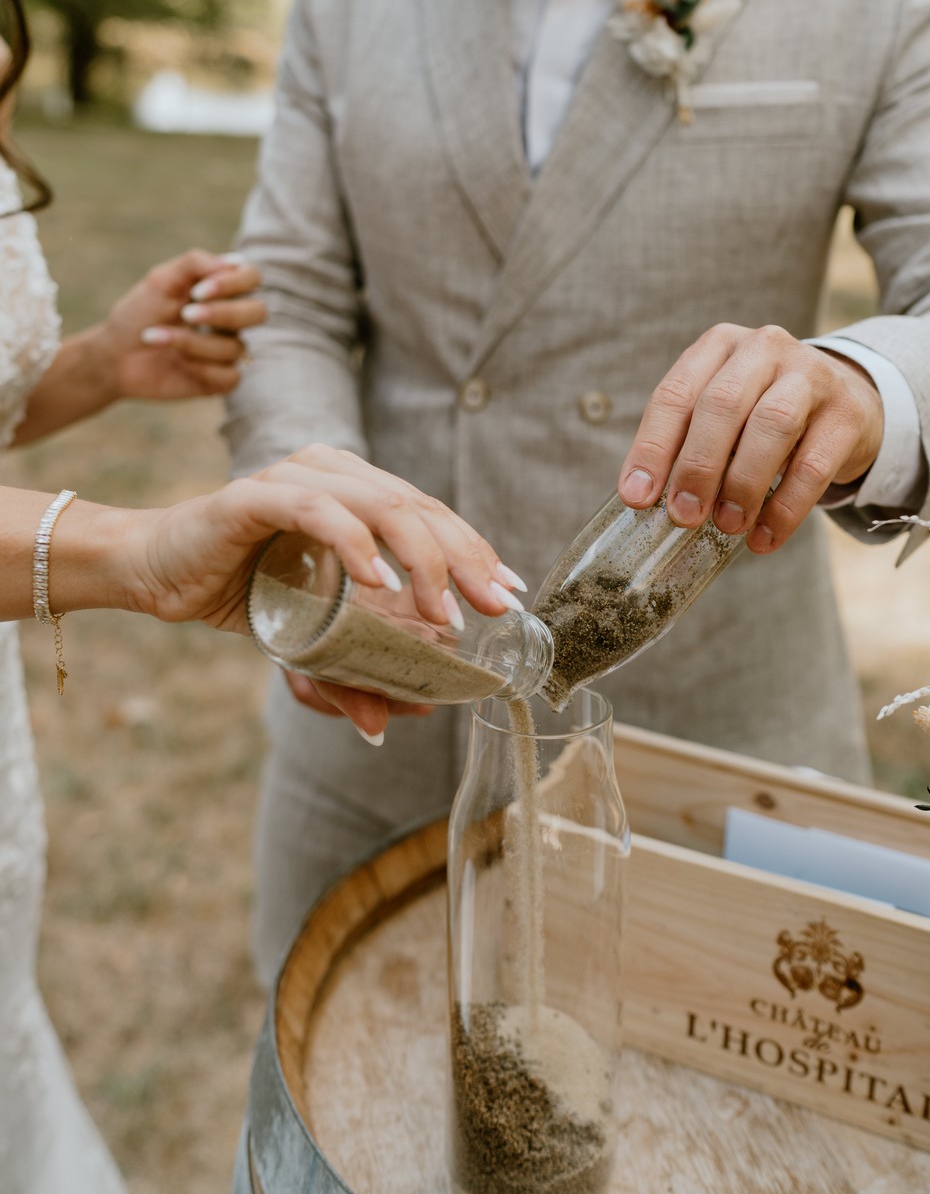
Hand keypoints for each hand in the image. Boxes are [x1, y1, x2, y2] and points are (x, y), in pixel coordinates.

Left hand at [98, 249, 265, 400]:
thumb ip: (195, 264)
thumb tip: (235, 262)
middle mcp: (230, 321)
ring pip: (234, 347)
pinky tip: (178, 365)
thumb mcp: (160, 281)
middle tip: (186, 314)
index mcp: (220, 292)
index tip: (197, 291)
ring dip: (191, 342)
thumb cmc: (138, 314)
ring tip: (155, 337)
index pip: (251, 278)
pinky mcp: (219, 380)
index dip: (232, 284)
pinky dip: (200, 368)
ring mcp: (226, 351)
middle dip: (223, 313)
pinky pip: (229, 375)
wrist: (114, 355)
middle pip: (258, 312)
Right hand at [124, 447, 526, 731]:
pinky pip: (321, 512)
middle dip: (465, 561)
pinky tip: (381, 586)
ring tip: (444, 613)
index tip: (509, 593)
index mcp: (354, 488)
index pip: (431, 512)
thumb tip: (391, 722)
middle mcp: (333, 471)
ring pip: (383, 505)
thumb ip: (346, 669)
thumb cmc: (238, 589)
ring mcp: (296, 478)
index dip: (475, 550)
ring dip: (422, 561)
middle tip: (494, 609)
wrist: (155, 571)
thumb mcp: (306, 635)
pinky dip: (357, 547)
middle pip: (419, 507)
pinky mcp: (257, 496)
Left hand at [617, 324, 883, 553]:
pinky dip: (786, 508)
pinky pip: (814, 465)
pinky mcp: (847, 413)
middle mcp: (764, 348)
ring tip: (727, 526)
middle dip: (698, 465)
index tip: (637, 497)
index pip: (676, 394)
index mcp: (718, 346)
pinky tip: (765, 538)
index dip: (652, 448)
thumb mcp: (721, 414)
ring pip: (773, 425)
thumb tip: (645, 498)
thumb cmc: (761, 413)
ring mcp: (811, 375)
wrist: (845, 401)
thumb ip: (686, 443)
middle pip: (723, 404)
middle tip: (684, 515)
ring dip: (743, 483)